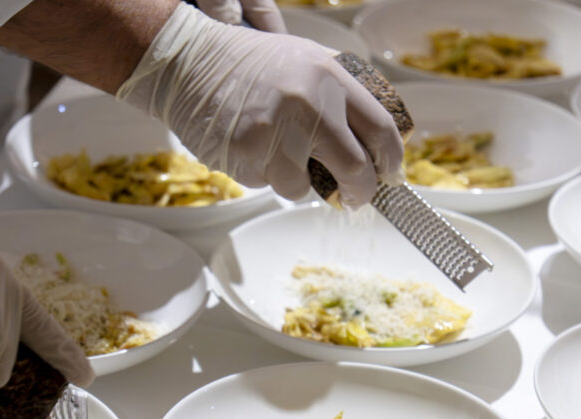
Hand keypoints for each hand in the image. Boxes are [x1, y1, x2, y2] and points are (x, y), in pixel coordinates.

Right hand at [116, 4, 402, 207]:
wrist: (189, 61)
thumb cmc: (249, 64)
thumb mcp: (307, 59)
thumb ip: (342, 92)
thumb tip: (377, 138)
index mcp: (330, 77)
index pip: (380, 130)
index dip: (391, 161)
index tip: (390, 175)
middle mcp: (308, 104)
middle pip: (355, 169)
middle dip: (359, 192)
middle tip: (354, 197)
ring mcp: (276, 132)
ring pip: (304, 187)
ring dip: (296, 181)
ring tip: (277, 151)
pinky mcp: (247, 155)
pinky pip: (267, 184)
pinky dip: (262, 174)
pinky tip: (249, 145)